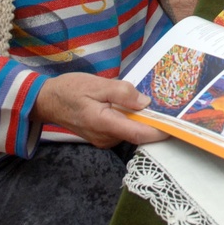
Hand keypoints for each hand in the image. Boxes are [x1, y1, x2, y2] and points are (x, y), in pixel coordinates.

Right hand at [33, 72, 167, 147]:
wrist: (47, 100)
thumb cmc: (70, 89)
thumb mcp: (97, 84)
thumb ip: (122, 93)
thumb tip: (144, 102)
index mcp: (104, 124)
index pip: (138, 134)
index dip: (159, 131)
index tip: (176, 125)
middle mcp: (105, 138)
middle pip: (136, 134)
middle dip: (153, 122)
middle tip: (169, 107)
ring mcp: (102, 140)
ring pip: (129, 132)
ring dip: (141, 120)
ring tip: (152, 103)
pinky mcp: (101, 137)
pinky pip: (121, 130)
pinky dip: (130, 120)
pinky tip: (132, 107)